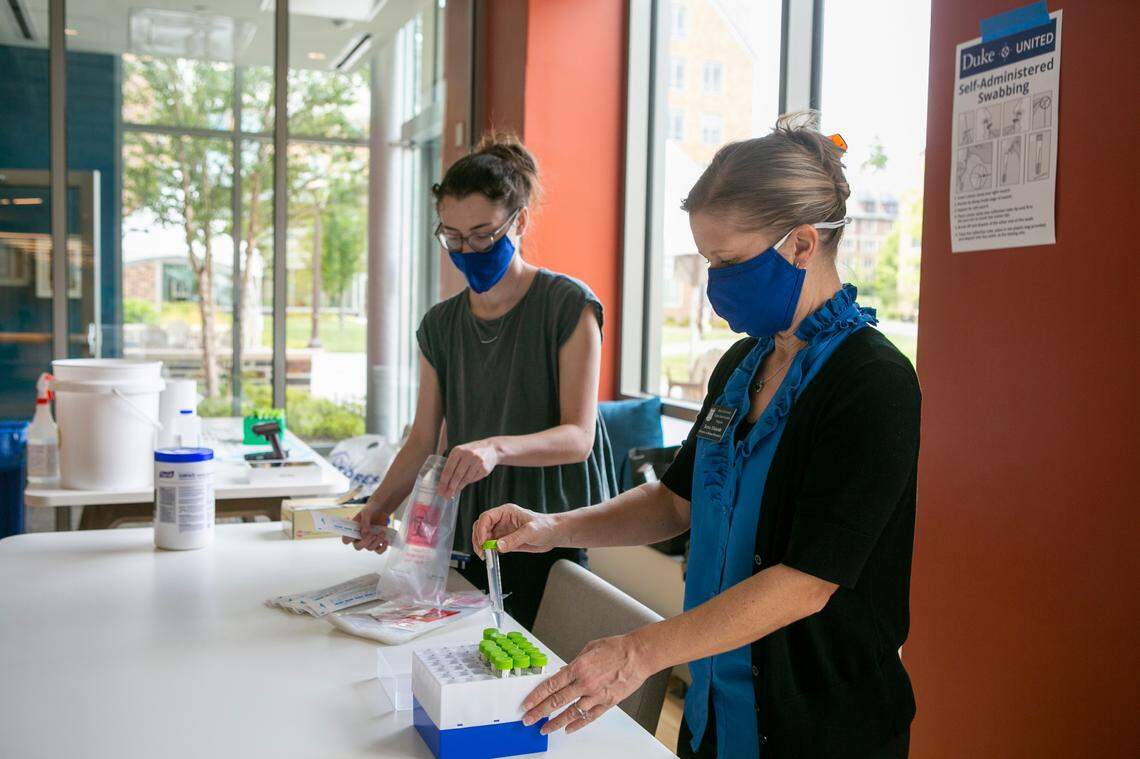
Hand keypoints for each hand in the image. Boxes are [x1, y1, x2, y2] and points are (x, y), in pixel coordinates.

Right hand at [342, 491, 392, 553]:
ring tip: (382, 532)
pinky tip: (386, 540)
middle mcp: (359, 538)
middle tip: (372, 534)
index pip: (346, 540)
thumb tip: (364, 533)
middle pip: (358, 547)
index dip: (349, 539)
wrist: (381, 509)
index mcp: (353, 531)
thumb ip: (364, 522)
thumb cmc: (371, 510)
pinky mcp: (377, 543)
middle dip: (366, 542)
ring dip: (377, 541)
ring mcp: (368, 541)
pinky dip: (383, 548)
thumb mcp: (367, 512)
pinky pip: (379, 551)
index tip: (357, 533)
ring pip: (370, 548)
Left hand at [438, 439, 500, 498]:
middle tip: (446, 496)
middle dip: (450, 487)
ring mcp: (477, 461)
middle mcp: (467, 454)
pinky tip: (463, 485)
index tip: (440, 490)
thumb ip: (452, 463)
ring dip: (458, 487)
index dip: (443, 481)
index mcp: (458, 450)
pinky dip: (467, 483)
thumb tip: (443, 482)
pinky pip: (473, 479)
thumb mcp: (460, 453)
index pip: (448, 469)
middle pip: (457, 475)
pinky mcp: (484, 468)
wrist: (491, 449)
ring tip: (453, 493)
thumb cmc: (471, 452)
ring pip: (465, 479)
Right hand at [471, 503, 560, 558]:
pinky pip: (492, 545)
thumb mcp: (530, 532)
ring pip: (484, 537)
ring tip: (485, 556)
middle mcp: (502, 520)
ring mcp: (502, 531)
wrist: (554, 534)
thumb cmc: (545, 526)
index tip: (483, 542)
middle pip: (481, 527)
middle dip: (478, 538)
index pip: (486, 517)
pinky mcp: (505, 541)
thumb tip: (498, 546)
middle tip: (482, 551)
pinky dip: (488, 551)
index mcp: (506, 512)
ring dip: (481, 546)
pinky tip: (490, 557)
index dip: (482, 529)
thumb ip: (514, 539)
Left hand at [522, 633, 653, 734]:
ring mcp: (596, 695)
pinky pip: (589, 717)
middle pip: (557, 701)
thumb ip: (574, 663)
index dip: (536, 696)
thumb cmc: (616, 648)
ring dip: (555, 722)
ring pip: (571, 713)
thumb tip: (562, 673)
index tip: (527, 704)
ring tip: (544, 729)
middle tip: (528, 720)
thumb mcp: (589, 648)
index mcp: (578, 667)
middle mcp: (585, 683)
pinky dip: (577, 724)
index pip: (551, 685)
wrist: (638, 655)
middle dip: (539, 712)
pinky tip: (568, 729)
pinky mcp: (607, 702)